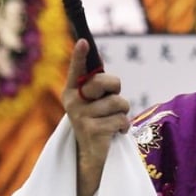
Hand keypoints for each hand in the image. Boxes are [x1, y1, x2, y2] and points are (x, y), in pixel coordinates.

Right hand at [63, 39, 129, 195]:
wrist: (90, 154)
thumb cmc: (97, 120)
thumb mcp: (94, 102)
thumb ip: (98, 87)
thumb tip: (104, 71)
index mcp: (71, 91)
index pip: (76, 69)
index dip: (80, 55)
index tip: (84, 41)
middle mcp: (72, 102)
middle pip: (105, 82)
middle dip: (116, 88)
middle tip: (112, 98)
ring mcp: (81, 117)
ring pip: (118, 103)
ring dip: (123, 113)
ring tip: (113, 121)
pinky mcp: (92, 130)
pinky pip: (121, 120)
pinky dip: (124, 126)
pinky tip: (115, 132)